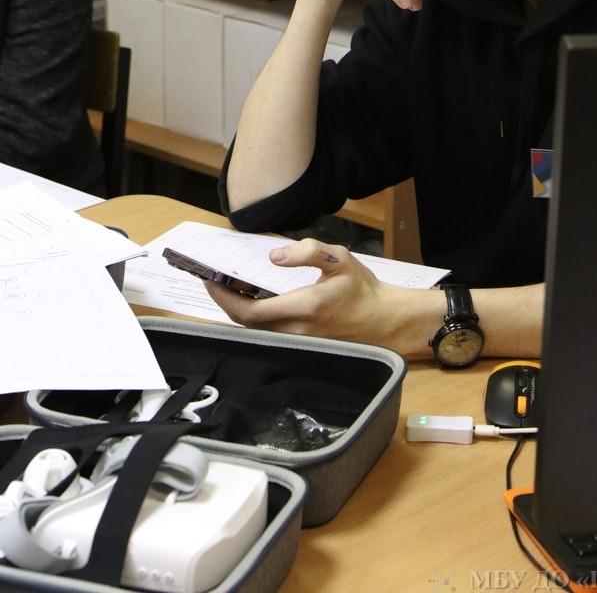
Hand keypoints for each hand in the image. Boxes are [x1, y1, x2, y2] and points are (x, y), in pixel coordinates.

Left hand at [204, 237, 395, 345]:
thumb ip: (307, 252)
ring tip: (228, 288)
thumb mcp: (340, 259)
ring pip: (256, 330)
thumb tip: (274, 256)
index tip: (210, 280)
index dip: (224, 298)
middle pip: (246, 323)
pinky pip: (269, 334)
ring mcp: (299, 342)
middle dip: (224, 303)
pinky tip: (251, 302)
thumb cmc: (362, 289)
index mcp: (305, 307)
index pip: (250, 310)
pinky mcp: (302, 345)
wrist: (385, 321)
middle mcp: (298, 329)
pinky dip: (253, 319)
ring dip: (238, 311)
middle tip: (213, 281)